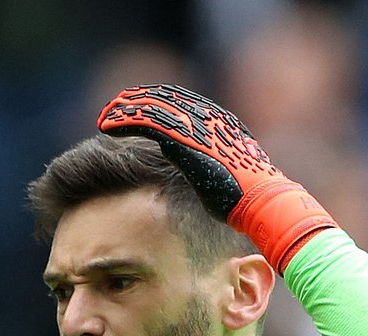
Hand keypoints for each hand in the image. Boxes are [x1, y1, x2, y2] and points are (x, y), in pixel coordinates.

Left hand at [97, 84, 336, 272]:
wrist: (262, 204)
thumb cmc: (246, 200)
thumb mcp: (222, 176)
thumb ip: (204, 165)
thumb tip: (182, 167)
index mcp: (221, 124)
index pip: (183, 104)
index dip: (156, 102)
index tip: (134, 108)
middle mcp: (210, 120)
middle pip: (166, 99)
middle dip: (137, 101)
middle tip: (113, 107)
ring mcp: (200, 129)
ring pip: (154, 108)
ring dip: (125, 110)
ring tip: (104, 117)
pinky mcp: (187, 142)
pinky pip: (149, 123)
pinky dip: (126, 122)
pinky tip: (108, 126)